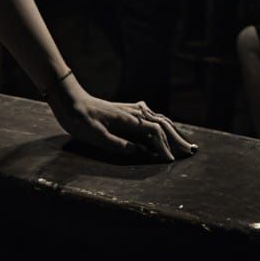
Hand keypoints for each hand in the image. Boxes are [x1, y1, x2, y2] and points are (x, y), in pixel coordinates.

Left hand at [48, 91, 196, 161]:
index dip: (164, 148)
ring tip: (183, 141)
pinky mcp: (123, 110)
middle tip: (191, 152)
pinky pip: (148, 114)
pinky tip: (161, 123)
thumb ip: (121, 145)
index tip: (171, 161)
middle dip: (177, 138)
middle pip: (161, 124)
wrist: (68, 99)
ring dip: (171, 130)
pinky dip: (159, 121)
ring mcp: (128, 109)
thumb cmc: (80, 119)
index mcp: (128, 120)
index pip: (155, 133)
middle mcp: (132, 112)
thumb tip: (144, 152)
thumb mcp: (98, 137)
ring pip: (157, 118)